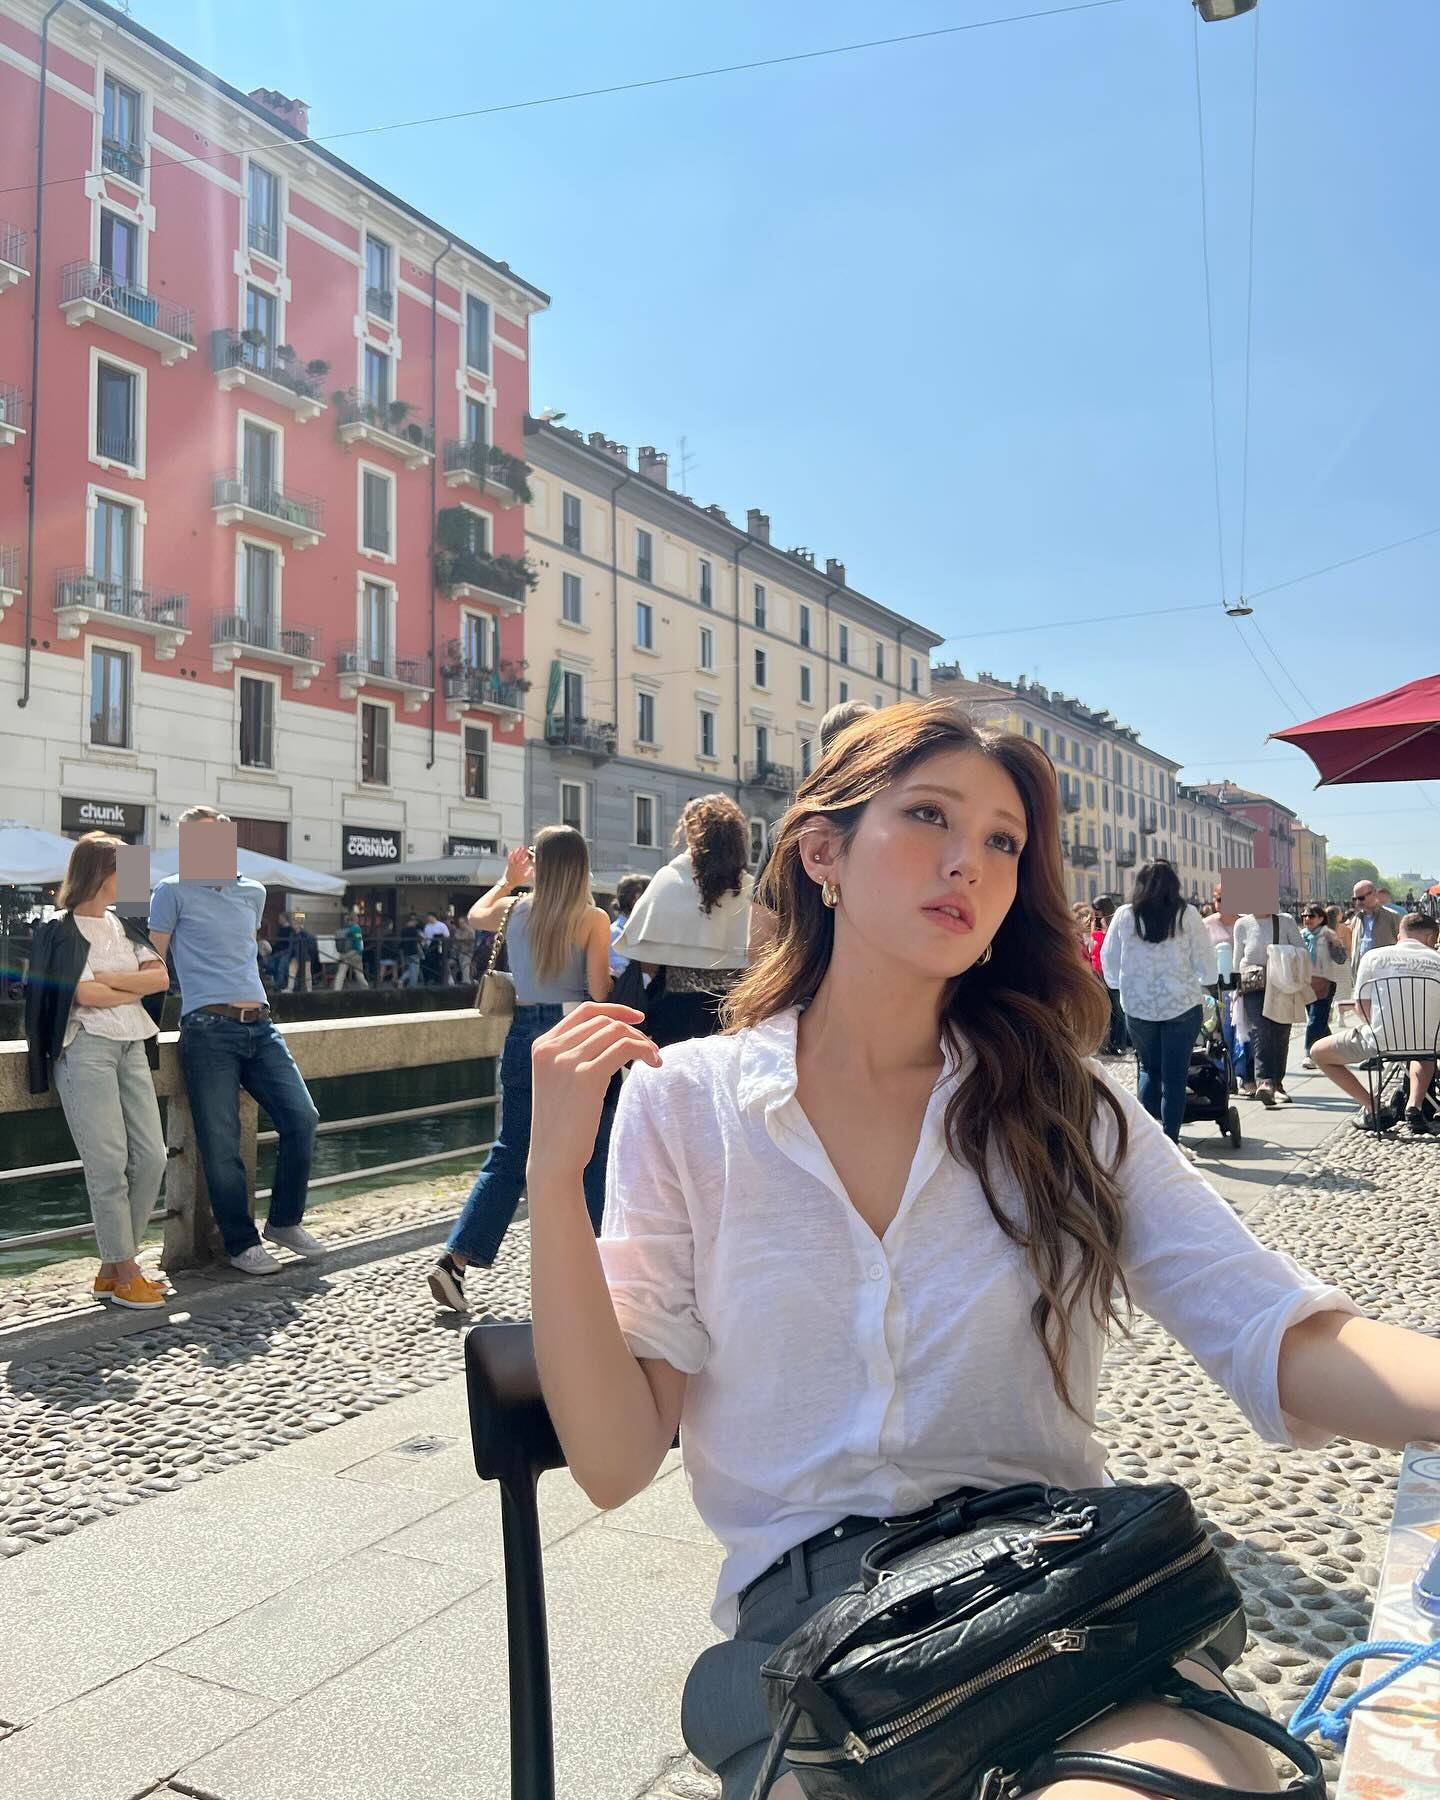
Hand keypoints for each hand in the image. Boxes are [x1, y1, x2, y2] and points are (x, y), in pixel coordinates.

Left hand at [505, 844, 533, 888]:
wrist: (508, 882)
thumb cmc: (517, 881)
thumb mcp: (525, 878)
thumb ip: (530, 873)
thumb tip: (532, 868)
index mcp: (522, 868)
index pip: (527, 860)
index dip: (529, 857)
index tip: (531, 854)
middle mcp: (517, 865)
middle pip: (521, 856)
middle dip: (524, 852)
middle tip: (526, 848)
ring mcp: (512, 864)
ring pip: (515, 856)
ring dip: (518, 851)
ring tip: (520, 847)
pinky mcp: (509, 864)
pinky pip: (510, 858)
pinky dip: (511, 854)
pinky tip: (512, 851)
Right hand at [528, 1003, 659, 1182]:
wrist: (553, 1156)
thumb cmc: (561, 1123)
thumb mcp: (558, 1080)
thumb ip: (572, 1054)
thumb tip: (612, 1033)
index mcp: (542, 1046)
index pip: (584, 1011)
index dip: (614, 1009)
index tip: (637, 1018)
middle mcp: (551, 1049)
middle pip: (604, 1021)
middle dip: (632, 1031)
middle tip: (649, 1050)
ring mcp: (567, 1061)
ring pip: (616, 1032)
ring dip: (642, 1041)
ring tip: (653, 1058)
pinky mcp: (586, 1075)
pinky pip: (624, 1048)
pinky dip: (644, 1050)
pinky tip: (653, 1064)